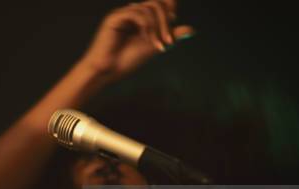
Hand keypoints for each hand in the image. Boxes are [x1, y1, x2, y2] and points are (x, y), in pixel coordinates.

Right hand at [78, 0, 193, 80]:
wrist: (105, 72)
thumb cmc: (124, 62)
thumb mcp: (153, 47)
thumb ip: (170, 36)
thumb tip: (192, 29)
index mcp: (138, 18)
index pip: (158, 4)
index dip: (169, 10)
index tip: (172, 29)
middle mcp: (130, 13)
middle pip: (156, 4)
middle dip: (166, 22)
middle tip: (168, 43)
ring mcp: (122, 14)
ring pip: (149, 7)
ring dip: (158, 27)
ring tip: (158, 45)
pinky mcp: (114, 18)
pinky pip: (137, 13)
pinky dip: (146, 26)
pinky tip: (146, 40)